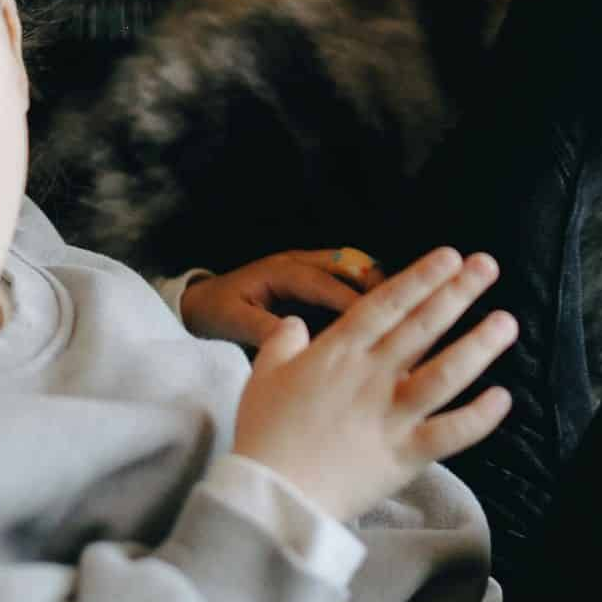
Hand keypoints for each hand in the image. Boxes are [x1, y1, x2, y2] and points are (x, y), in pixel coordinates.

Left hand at [181, 247, 386, 349]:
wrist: (200, 301)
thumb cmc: (216, 311)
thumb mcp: (232, 320)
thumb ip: (260, 328)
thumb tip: (293, 338)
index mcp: (280, 271)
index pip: (322, 282)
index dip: (348, 299)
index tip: (372, 320)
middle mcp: (299, 262)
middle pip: (348, 263)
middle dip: (374, 283)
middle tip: (400, 309)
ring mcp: (308, 267)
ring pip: (353, 267)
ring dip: (375, 285)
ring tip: (400, 312)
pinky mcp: (312, 280)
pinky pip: (346, 279)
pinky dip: (366, 292)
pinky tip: (382, 317)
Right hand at [230, 248, 515, 520]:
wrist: (269, 497)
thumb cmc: (263, 435)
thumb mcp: (262, 375)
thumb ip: (282, 342)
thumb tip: (295, 323)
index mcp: (338, 353)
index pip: (387, 304)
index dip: (421, 277)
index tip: (450, 256)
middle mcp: (370, 377)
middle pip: (422, 327)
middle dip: (458, 293)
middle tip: (488, 266)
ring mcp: (390, 415)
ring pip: (444, 374)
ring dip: (478, 346)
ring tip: (507, 322)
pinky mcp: (404, 455)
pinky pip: (449, 433)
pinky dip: (479, 417)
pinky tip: (504, 398)